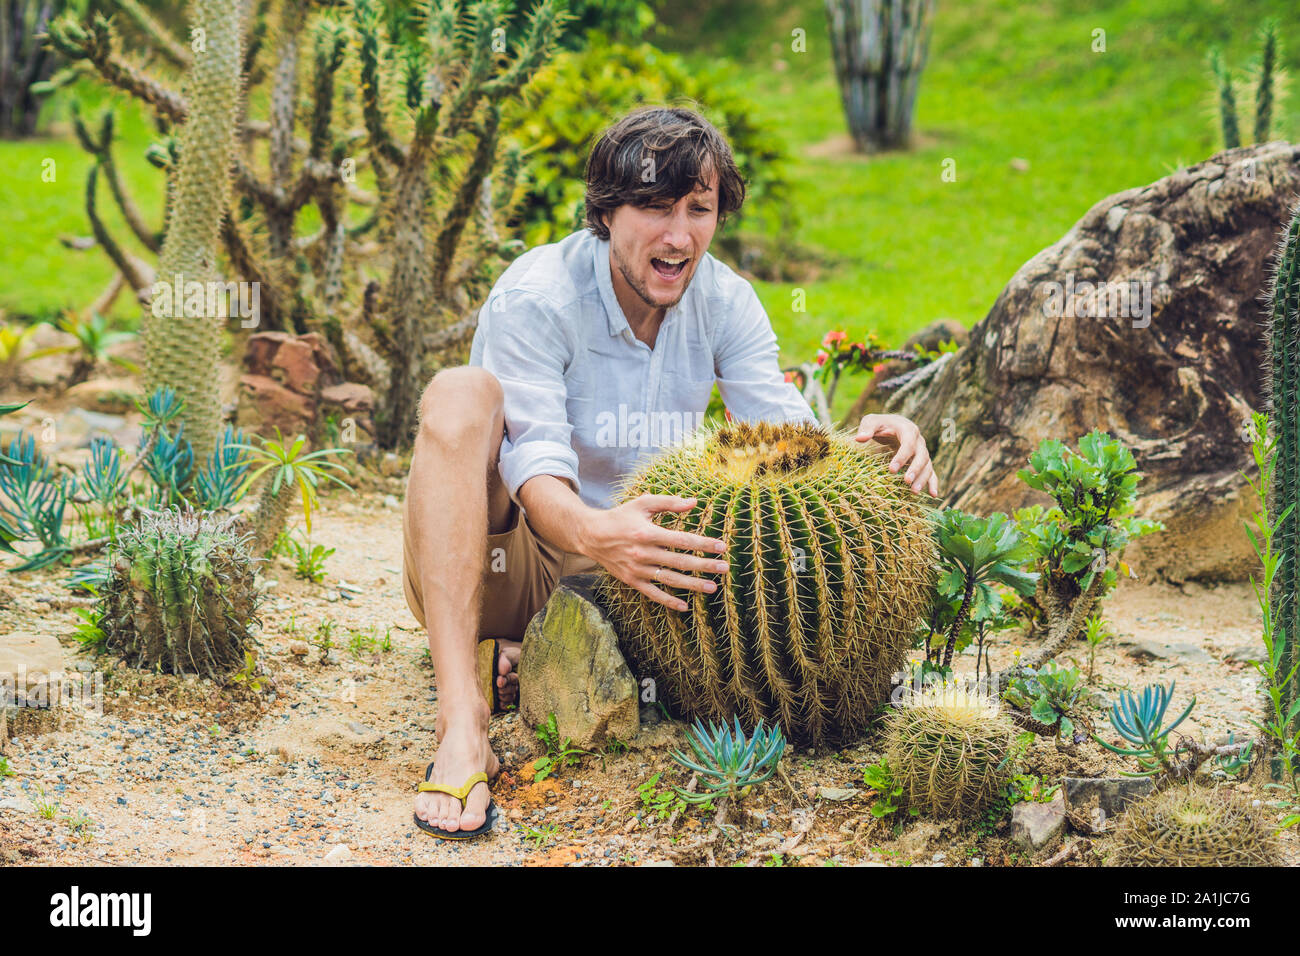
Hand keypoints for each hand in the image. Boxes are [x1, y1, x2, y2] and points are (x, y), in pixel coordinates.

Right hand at [581, 494, 727, 611]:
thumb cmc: (620, 516)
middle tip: (725, 568)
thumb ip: (668, 503)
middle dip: (705, 565)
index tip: (722, 547)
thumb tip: (694, 502)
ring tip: (712, 587)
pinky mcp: (632, 580)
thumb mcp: (642, 504)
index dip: (703, 544)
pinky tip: (684, 606)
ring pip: (670, 579)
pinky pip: (652, 593)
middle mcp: (643, 553)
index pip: (681, 539)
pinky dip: (668, 601)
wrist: (590, 535)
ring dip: (692, 584)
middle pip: (680, 561)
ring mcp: (637, 569)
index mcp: (647, 533)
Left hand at [854, 413, 938, 496]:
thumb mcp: (872, 421)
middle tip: (906, 482)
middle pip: (922, 456)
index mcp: (908, 430)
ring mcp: (922, 452)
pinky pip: (931, 472)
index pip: (908, 444)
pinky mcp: (922, 462)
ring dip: (923, 479)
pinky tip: (933, 495)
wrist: (892, 426)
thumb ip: (866, 428)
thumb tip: (859, 438)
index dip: (901, 457)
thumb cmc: (880, 424)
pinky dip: (933, 483)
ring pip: (927, 466)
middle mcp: (919, 441)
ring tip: (914, 492)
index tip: (891, 470)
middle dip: (915, 469)